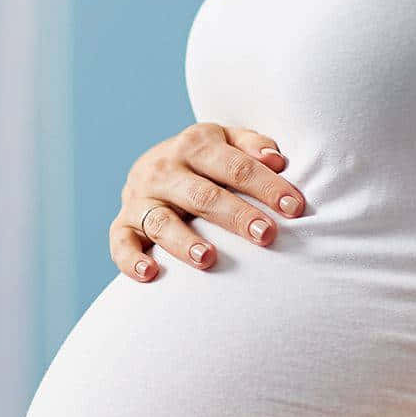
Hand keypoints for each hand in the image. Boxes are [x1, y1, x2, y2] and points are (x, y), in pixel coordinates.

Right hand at [113, 122, 307, 281]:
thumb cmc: (207, 162)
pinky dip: (131, 260)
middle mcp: (163, 169)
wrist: (153, 166)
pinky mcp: (123, 224)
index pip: (235, 166)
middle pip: (202, 195)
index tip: (295, 209)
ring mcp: (140, 198)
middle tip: (266, 235)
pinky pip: (120, 244)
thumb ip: (253, 146)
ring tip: (209, 259)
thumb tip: (277, 160)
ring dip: (183, 241)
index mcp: (194, 144)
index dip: (267, 187)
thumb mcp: (228, 142)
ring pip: (161, 221)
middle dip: (236, 216)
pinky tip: (150, 274)